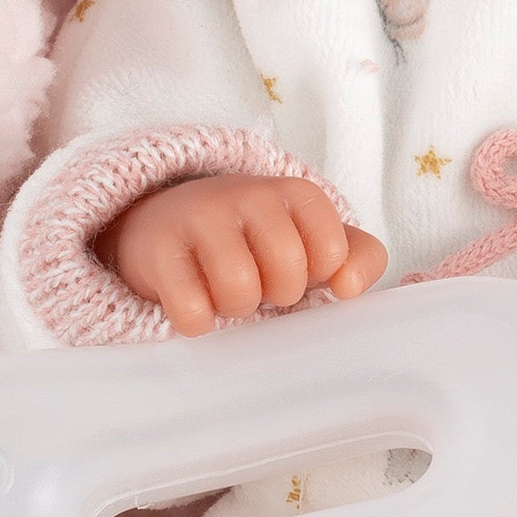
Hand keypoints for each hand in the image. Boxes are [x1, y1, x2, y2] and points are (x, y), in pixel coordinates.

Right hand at [105, 174, 386, 337]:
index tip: (299, 269)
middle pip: (287, 271)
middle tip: (260, 283)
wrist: (168, 224)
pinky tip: (196, 304)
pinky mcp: (157, 250)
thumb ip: (358, 258)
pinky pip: (192, 311)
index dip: (318, 277)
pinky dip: (198, 322)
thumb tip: (347, 287)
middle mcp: (248, 194)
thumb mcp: (314, 241)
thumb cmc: (256, 243)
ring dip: (237, 307)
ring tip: (228, 293)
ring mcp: (199, 217)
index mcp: (296, 194)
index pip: (333, 253)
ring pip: (238, 289)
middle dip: (278, 294)